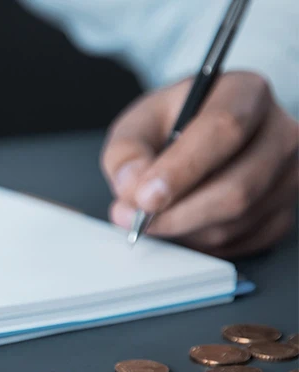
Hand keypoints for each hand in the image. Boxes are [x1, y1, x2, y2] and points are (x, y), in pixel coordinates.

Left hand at [101, 71, 297, 256]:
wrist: (194, 137)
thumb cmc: (170, 126)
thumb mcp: (138, 125)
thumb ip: (126, 153)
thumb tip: (133, 189)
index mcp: (245, 93)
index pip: (224, 130)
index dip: (181, 170)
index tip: (145, 197)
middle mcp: (280, 132)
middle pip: (238, 187)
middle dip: (178, 214)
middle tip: (134, 219)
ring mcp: (290, 174)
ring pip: (237, 221)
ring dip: (185, 230)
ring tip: (153, 217)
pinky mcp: (284, 211)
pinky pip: (241, 241)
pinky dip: (201, 242)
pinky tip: (182, 223)